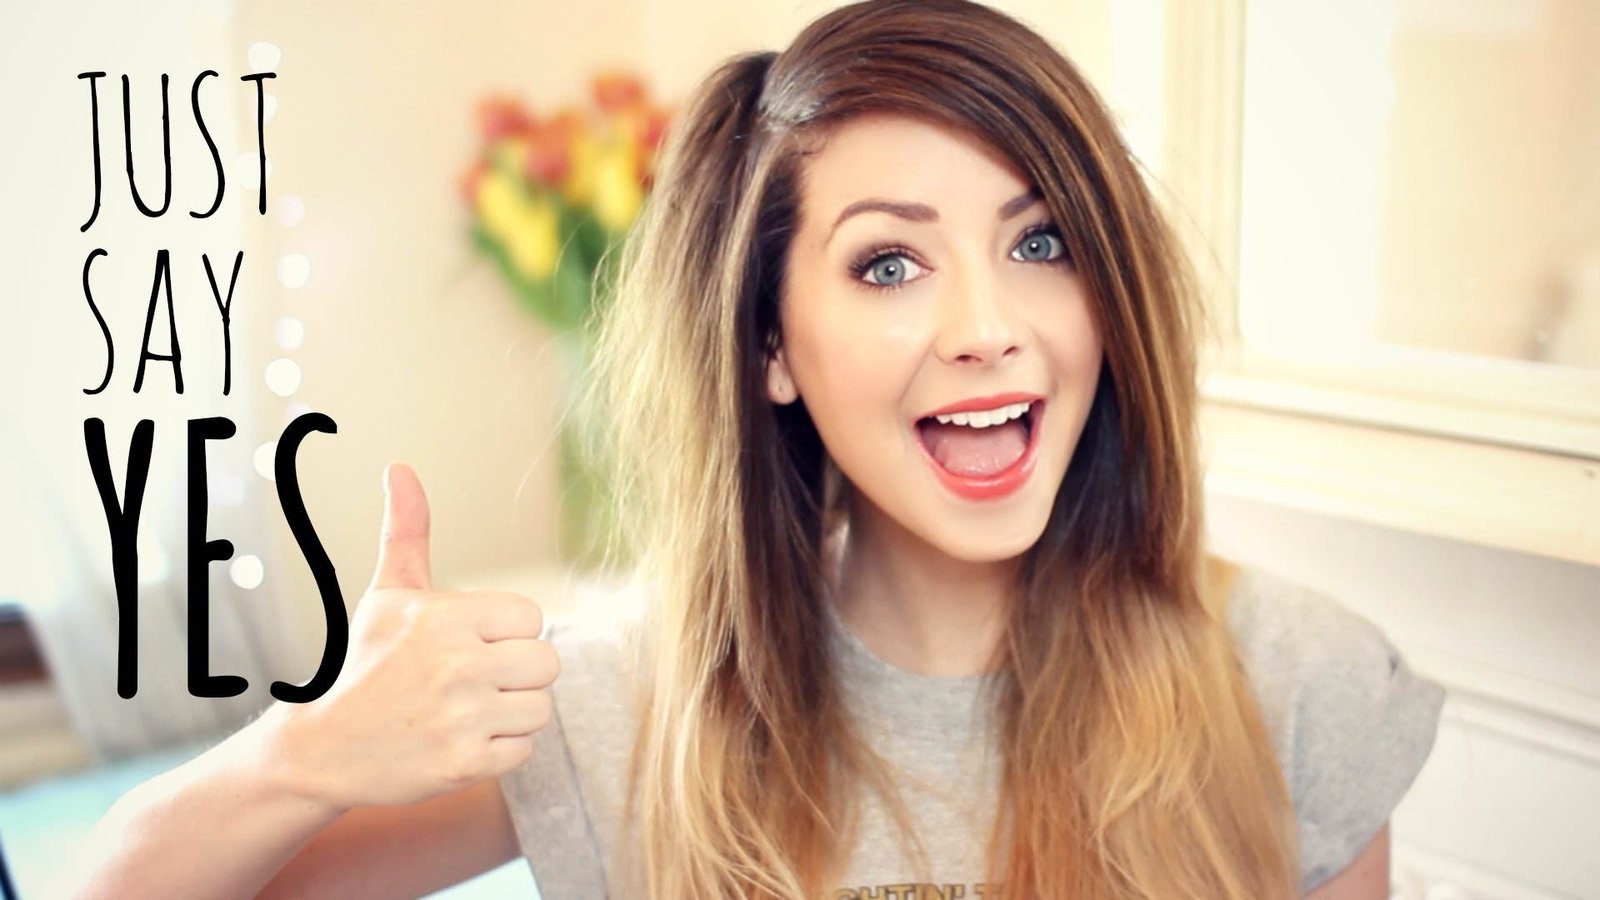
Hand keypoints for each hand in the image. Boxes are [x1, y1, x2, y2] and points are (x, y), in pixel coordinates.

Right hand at [265, 463, 559, 811]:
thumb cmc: (363, 663)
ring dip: (510, 713)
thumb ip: (406, 533)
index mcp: (447, 617)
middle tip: (473, 681)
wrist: (322, 747)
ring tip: (465, 711)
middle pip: (547, 663)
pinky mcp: (465, 763)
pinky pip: (523, 750)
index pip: (532, 617)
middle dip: (517, 673)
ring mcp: (463, 716)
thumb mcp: (386, 595)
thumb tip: (400, 468)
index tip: (471, 644)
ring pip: (540, 708)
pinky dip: (498, 750)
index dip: (507, 633)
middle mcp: (459, 664)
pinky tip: (460, 739)